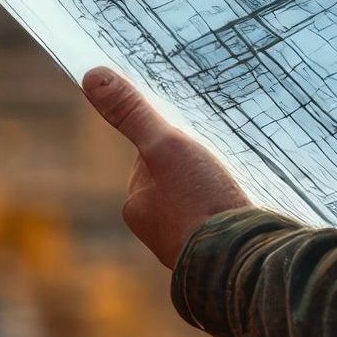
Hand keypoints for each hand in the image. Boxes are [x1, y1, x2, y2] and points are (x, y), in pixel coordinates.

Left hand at [82, 68, 251, 268]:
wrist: (238, 260)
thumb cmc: (198, 202)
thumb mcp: (165, 146)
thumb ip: (133, 113)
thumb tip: (92, 76)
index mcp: (137, 205)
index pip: (149, 160)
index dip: (172, 143)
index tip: (195, 136)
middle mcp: (156, 229)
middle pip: (174, 180)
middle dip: (194, 168)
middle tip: (220, 157)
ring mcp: (187, 244)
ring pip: (197, 202)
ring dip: (214, 190)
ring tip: (236, 181)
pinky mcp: (215, 254)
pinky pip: (218, 222)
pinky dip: (228, 211)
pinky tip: (245, 205)